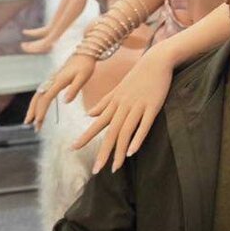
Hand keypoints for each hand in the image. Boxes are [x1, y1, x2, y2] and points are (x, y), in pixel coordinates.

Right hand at [24, 53, 95, 128]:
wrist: (85, 51)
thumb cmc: (86, 65)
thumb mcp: (83, 77)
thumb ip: (74, 89)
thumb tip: (65, 102)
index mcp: (59, 81)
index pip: (46, 98)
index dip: (41, 110)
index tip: (38, 122)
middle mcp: (52, 80)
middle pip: (38, 97)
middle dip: (34, 112)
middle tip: (31, 126)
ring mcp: (51, 79)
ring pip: (38, 95)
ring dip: (33, 108)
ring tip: (30, 121)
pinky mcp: (53, 79)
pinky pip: (42, 92)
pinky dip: (37, 102)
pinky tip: (37, 109)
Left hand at [74, 46, 173, 172]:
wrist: (156, 60)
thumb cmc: (138, 76)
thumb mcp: (118, 89)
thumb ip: (104, 103)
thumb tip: (89, 114)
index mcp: (114, 103)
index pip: (97, 123)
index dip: (85, 136)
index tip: (73, 148)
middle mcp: (123, 106)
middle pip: (110, 132)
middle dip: (103, 152)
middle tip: (95, 170)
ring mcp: (138, 106)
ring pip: (125, 132)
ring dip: (119, 151)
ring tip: (114, 168)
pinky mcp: (152, 106)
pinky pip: (144, 125)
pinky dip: (137, 139)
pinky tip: (132, 152)